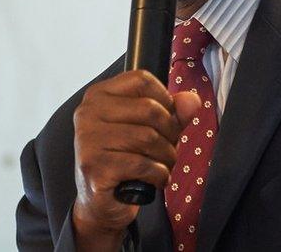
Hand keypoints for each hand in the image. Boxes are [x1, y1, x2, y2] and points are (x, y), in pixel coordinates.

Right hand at [71, 70, 201, 248]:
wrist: (101, 201)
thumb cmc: (124, 158)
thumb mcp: (150, 129)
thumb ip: (173, 112)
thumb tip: (192, 100)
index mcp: (98, 95)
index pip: (142, 79)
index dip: (165, 99)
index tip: (168, 118)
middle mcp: (88, 112)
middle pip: (150, 109)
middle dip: (170, 132)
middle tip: (168, 148)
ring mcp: (88, 139)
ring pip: (149, 137)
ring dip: (167, 156)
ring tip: (162, 165)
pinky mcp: (94, 166)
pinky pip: (142, 164)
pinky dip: (159, 174)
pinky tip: (155, 178)